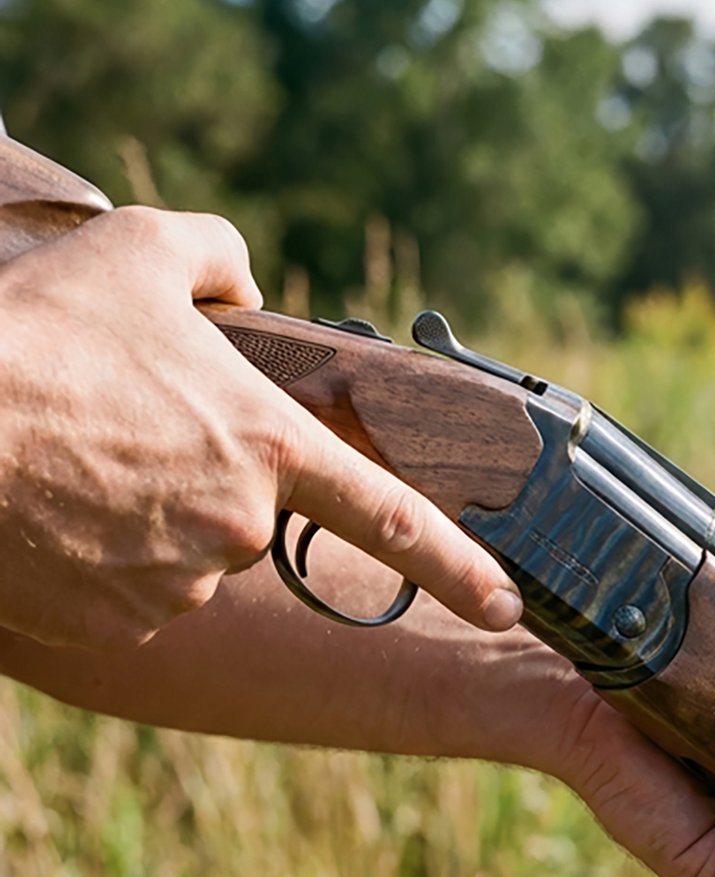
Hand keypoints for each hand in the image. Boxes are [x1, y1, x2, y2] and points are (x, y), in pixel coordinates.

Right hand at [0, 207, 521, 649]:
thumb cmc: (37, 334)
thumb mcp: (139, 252)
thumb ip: (221, 253)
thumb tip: (248, 283)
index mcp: (271, 446)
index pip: (395, 520)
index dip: (461, 569)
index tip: (506, 606)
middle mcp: (240, 526)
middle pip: (248, 511)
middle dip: (203, 475)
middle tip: (123, 428)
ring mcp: (179, 583)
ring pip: (186, 552)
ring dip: (147, 513)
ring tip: (75, 457)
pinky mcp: (119, 624)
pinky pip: (131, 589)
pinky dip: (103, 555)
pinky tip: (53, 507)